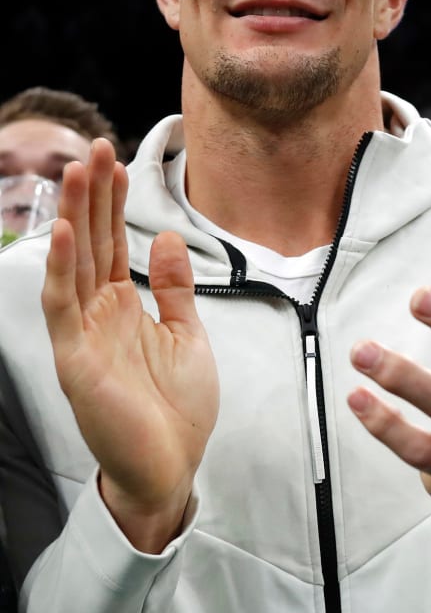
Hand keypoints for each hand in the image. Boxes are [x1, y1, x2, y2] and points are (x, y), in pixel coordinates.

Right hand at [41, 140, 218, 552]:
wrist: (172, 465)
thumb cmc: (176, 407)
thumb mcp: (186, 335)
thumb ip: (175, 288)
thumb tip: (169, 238)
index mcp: (124, 307)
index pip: (115, 244)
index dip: (115, 203)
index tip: (117, 160)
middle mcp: (98, 314)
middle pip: (93, 243)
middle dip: (94, 196)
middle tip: (95, 147)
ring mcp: (83, 334)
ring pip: (74, 264)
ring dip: (76, 218)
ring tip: (79, 172)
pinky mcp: (77, 360)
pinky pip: (64, 307)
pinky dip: (63, 269)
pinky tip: (67, 233)